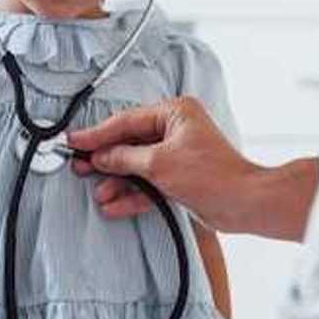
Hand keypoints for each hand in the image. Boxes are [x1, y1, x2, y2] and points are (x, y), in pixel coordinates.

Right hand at [67, 96, 261, 232]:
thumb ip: (125, 158)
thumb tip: (101, 156)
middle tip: (79, 167)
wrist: (244, 204)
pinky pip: (149, 183)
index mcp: (175, 113)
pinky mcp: (181, 177)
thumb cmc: (213, 176)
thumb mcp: (159, 163)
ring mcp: (178, 154)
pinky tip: (115, 205)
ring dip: (118, 181)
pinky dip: (133, 194)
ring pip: (138, 165)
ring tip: (98, 193)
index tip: (74, 141)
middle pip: (130, 143)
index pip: (127, 121)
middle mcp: (176, 129)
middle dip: (106, 160)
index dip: (98, 134)